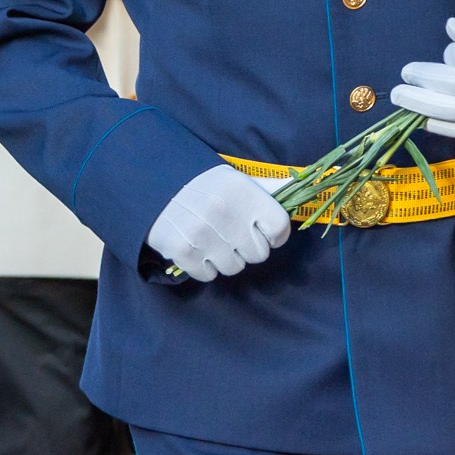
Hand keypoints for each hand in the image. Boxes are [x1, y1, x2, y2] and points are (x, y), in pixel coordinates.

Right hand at [147, 165, 291, 282]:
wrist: (154, 186)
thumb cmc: (203, 185)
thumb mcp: (236, 179)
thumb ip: (267, 189)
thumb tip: (301, 187)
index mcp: (242, 192)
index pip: (279, 228)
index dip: (273, 234)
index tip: (262, 231)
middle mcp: (224, 213)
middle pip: (258, 254)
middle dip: (248, 247)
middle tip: (232, 234)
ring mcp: (203, 235)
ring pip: (235, 267)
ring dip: (226, 258)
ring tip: (213, 240)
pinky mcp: (183, 253)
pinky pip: (209, 275)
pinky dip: (204, 266)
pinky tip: (197, 248)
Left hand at [390, 18, 454, 141]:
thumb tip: (449, 27)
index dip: (451, 53)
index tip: (453, 53)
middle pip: (452, 85)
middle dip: (423, 79)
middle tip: (404, 75)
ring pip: (452, 111)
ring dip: (420, 103)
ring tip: (400, 96)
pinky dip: (440, 125)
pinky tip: (421, 118)